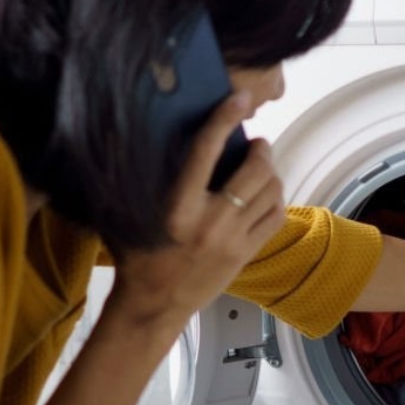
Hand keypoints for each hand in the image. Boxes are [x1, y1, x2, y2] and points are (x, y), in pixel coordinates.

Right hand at [100, 92, 286, 341]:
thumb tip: (129, 134)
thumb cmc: (136, 256)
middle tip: (256, 143)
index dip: (224, 119)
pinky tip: (266, 192)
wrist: (153, 306)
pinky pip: (276, 217)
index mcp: (177, 207)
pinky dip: (276, 198)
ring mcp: (232, 240)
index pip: (206, 152)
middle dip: (260, 149)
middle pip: (254, 171)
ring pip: (271, 192)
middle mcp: (210, 221)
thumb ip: (137, 179)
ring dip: (271, 172)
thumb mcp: (132, 214)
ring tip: (262, 165)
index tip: (239, 99)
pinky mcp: (246, 255)